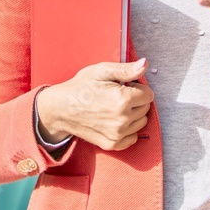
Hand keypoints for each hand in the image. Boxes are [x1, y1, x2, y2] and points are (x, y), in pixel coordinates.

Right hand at [35, 58, 153, 150]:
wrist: (60, 109)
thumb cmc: (81, 87)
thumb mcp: (102, 71)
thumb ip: (127, 69)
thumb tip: (145, 64)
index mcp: (123, 100)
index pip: (149, 94)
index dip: (138, 88)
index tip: (125, 86)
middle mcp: (122, 120)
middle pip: (146, 108)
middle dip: (136, 100)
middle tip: (118, 95)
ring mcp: (116, 134)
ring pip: (141, 122)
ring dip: (134, 114)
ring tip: (116, 107)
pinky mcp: (111, 144)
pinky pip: (132, 137)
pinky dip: (128, 130)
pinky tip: (116, 121)